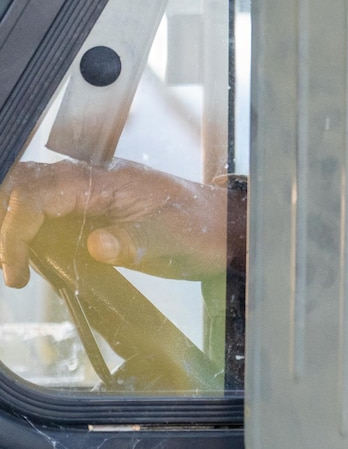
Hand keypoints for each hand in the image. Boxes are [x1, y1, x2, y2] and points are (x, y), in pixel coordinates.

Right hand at [0, 160, 226, 287]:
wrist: (224, 228)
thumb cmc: (201, 228)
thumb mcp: (170, 241)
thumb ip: (131, 242)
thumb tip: (96, 246)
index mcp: (106, 178)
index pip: (37, 193)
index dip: (15, 230)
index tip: (15, 270)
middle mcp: (90, 178)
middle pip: (21, 185)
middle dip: (5, 223)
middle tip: (11, 267)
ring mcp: (87, 192)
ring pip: (27, 195)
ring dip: (13, 226)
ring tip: (15, 266)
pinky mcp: (89, 209)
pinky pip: (44, 210)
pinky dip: (27, 231)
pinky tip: (28, 258)